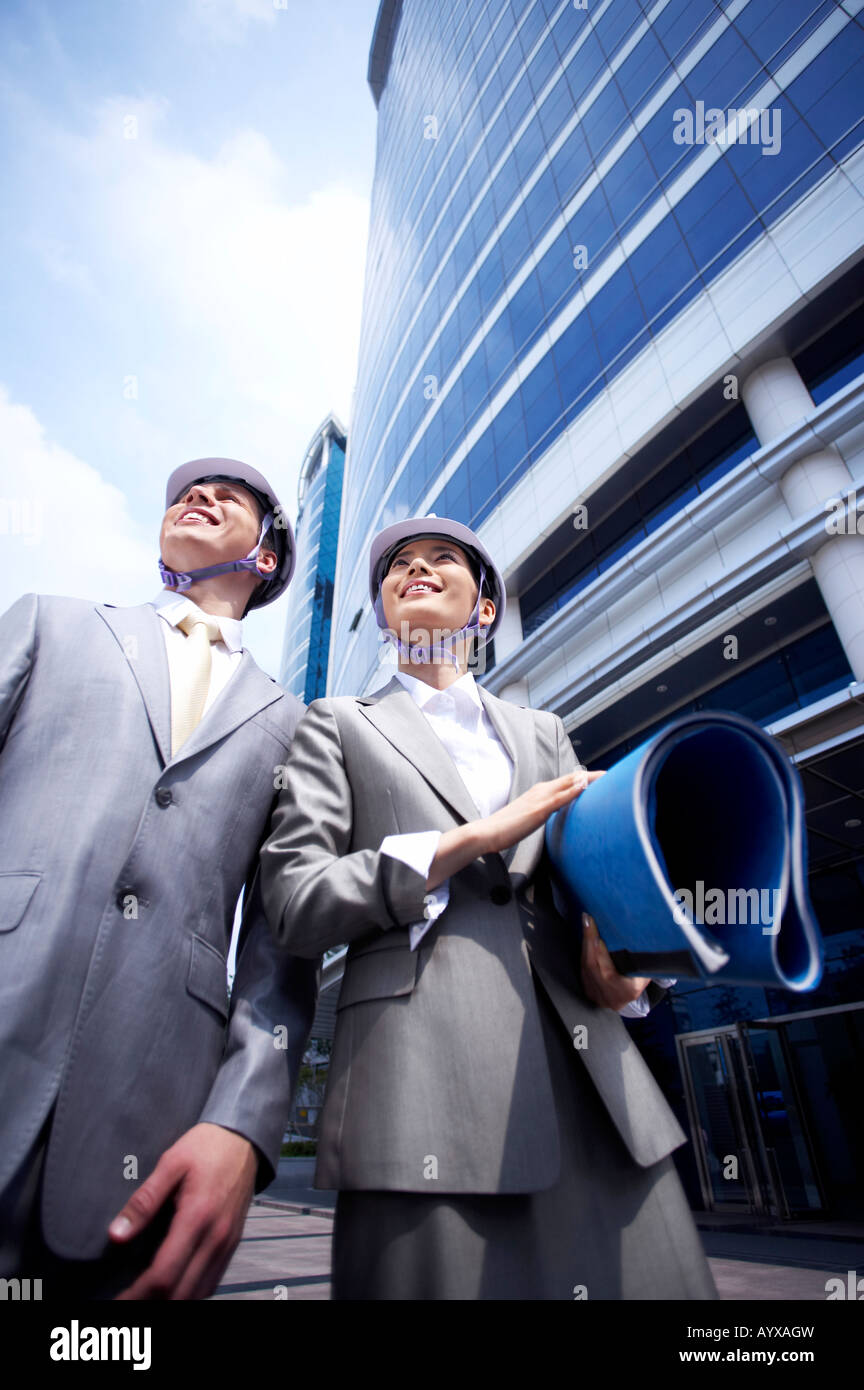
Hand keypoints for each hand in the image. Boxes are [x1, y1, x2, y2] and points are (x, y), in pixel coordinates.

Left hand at [108, 1122, 257, 1299]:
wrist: (244, 1138)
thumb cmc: (206, 1146)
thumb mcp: (170, 1163)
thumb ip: (143, 1202)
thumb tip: (116, 1236)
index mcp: (197, 1217)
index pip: (164, 1275)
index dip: (136, 1295)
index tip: (117, 1298)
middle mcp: (216, 1238)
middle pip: (181, 1294)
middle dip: (150, 1304)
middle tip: (126, 1301)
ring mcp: (228, 1243)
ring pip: (198, 1294)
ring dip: (171, 1301)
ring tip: (145, 1297)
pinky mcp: (233, 1243)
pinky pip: (212, 1282)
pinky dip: (191, 1293)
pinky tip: (173, 1288)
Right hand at [481, 769, 604, 855]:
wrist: (487, 832)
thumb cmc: (506, 828)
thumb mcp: (529, 818)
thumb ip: (543, 812)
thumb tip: (555, 815)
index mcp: (539, 792)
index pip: (566, 782)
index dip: (584, 779)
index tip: (601, 779)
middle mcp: (540, 791)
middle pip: (571, 779)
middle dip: (592, 776)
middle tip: (611, 775)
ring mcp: (539, 799)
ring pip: (568, 784)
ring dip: (587, 779)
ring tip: (606, 776)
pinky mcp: (538, 810)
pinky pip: (559, 798)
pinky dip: (572, 790)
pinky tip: (584, 786)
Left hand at [580, 912, 650, 1009]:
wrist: (631, 994)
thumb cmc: (641, 977)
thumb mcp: (646, 969)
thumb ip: (641, 957)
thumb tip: (640, 935)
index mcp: (628, 991)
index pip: (608, 973)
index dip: (601, 955)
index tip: (598, 936)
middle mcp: (611, 997)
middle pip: (593, 967)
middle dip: (589, 941)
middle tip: (588, 921)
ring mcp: (598, 996)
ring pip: (585, 967)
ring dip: (585, 944)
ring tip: (587, 924)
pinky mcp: (589, 992)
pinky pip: (583, 969)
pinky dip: (584, 952)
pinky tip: (586, 938)